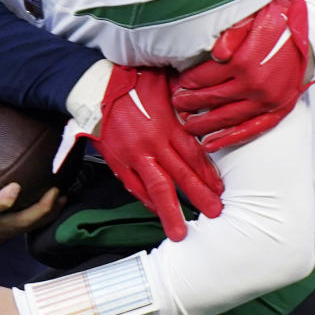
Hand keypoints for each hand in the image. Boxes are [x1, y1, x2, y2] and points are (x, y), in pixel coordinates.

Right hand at [0, 123, 62, 245]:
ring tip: (62, 196)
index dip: (1, 203)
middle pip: (12, 226)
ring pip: (20, 231)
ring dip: (43, 216)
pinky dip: (37, 220)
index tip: (17, 187)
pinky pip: (18, 231)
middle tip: (55, 190)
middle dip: (37, 211)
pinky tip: (52, 204)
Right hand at [89, 65, 222, 241]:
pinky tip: (156, 210)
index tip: (219, 190)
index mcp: (166, 124)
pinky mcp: (117, 161)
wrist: (94, 88)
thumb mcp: (163, 81)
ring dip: (171, 211)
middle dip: (199, 197)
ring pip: (156, 188)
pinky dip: (146, 200)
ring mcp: (134, 155)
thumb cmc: (130, 81)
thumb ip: (184, 96)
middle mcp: (152, 143)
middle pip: (180, 175)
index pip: (193, 155)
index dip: (208, 174)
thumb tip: (206, 99)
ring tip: (180, 232)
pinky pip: (134, 186)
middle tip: (214, 214)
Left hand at [171, 0, 310, 150]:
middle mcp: (255, 84)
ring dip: (203, 124)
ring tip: (186, 125)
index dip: (188, 81)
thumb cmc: (281, 22)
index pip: (205, 76)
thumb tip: (216, 54)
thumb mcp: (255, 17)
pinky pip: (250, 129)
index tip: (177, 83)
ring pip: (227, 117)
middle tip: (175, 104)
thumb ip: (233, 34)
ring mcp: (267, 100)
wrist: (313, 35)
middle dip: (189, 103)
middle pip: (213, 98)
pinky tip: (211, 144)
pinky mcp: (278, 109)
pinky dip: (229, 138)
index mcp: (245, 61)